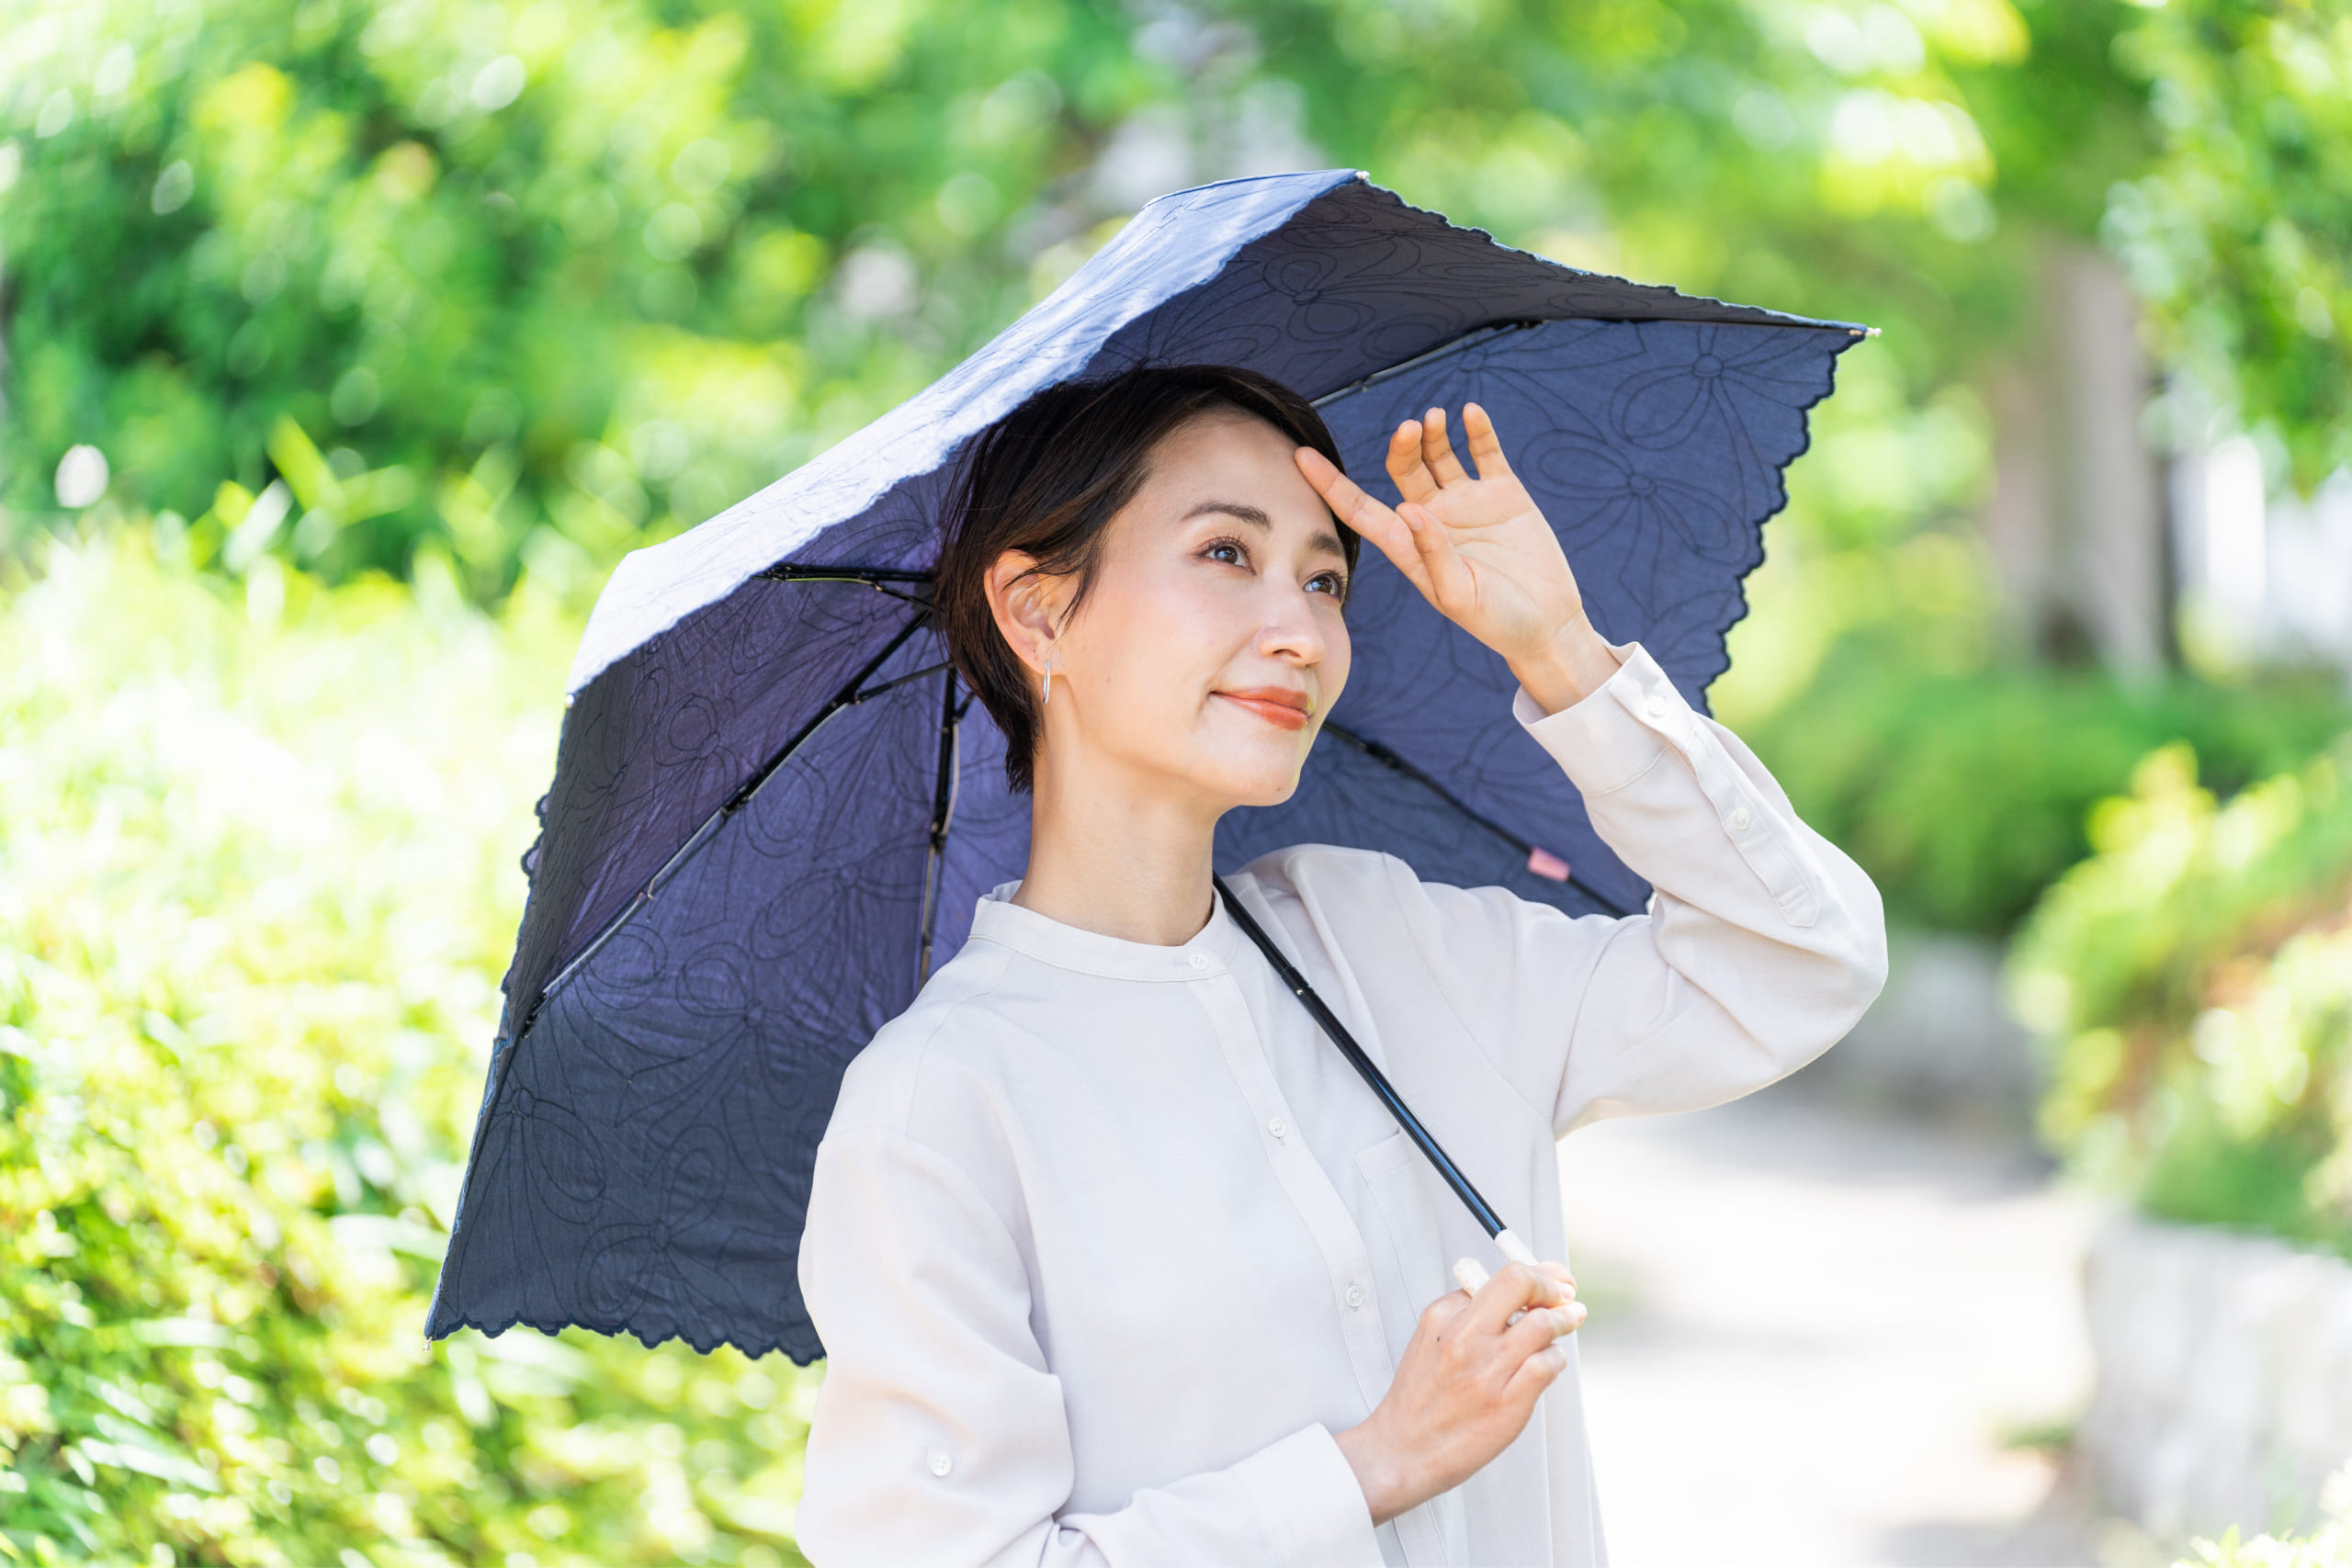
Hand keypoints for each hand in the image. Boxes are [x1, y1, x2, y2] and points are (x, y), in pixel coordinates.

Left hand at [1294, 405, 1621, 712]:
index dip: (1331, 484)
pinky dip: (1477, 432)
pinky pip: (1484, 454)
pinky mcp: (1503, 494)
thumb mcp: (1460, 596)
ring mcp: (1468, 503)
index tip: (1301, 457)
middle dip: (1402, 447)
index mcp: (1409, 547)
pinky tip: (1471, 413)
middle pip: (1403, 471)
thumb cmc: (1497, 621)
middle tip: (1411, 429)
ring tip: (1435, 419)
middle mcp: (1432, 518)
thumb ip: (1433, 555)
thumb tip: (1409, 510)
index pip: (1360, 509)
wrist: (1547, 624)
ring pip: (1439, 456)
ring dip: (1434, 434)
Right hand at [1332, 1260, 1585, 1524]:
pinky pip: (1547, 1366)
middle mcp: (1465, 1338)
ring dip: (1562, 1322)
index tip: (1554, 1278)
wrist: (1405, 1448)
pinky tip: (1548, 1362)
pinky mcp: (1508, 1404)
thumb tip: (1519, 1287)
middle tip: (1568, 1296)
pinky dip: (1554, 1358)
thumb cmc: (1422, 1393)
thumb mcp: (1429, 1337)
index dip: (1540, 1272)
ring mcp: (1488, 1372)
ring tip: (1565, 1325)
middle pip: (1524, 1285)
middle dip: (1555, 1287)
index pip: (1505, 1275)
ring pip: (1544, 1326)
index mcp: (1445, 1316)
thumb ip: (1467, 1308)